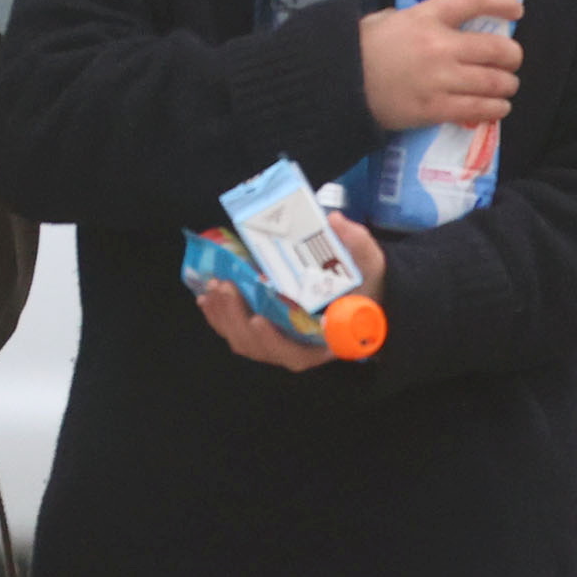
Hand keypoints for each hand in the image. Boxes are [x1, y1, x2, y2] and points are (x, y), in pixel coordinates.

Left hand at [195, 214, 387, 370]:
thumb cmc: (364, 284)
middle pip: (261, 348)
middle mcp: (299, 347)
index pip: (297, 354)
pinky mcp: (265, 330)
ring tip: (215, 287)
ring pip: (245, 341)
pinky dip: (219, 317)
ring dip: (225, 316)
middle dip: (238, 319)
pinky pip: (237, 332)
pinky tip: (207, 298)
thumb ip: (358, 246)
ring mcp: (280, 341)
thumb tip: (335, 221)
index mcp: (325, 342)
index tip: (259, 320)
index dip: (274, 342)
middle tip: (227, 287)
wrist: (359, 292)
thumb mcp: (369, 265)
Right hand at [361, 0, 523, 129]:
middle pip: (497, 50)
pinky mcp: (436, 109)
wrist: (339, 83)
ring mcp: (440, 80)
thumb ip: (418, 18)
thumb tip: (439, 21)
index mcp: (427, 16)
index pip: (476, 0)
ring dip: (506, 86)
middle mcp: (440, 46)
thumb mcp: (388, 19)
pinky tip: (497, 108)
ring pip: (494, 83)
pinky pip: (478, 110)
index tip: (517, 10)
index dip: (503, 2)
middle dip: (512, 57)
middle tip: (511, 61)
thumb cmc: (361, 47)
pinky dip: (495, 109)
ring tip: (505, 87)